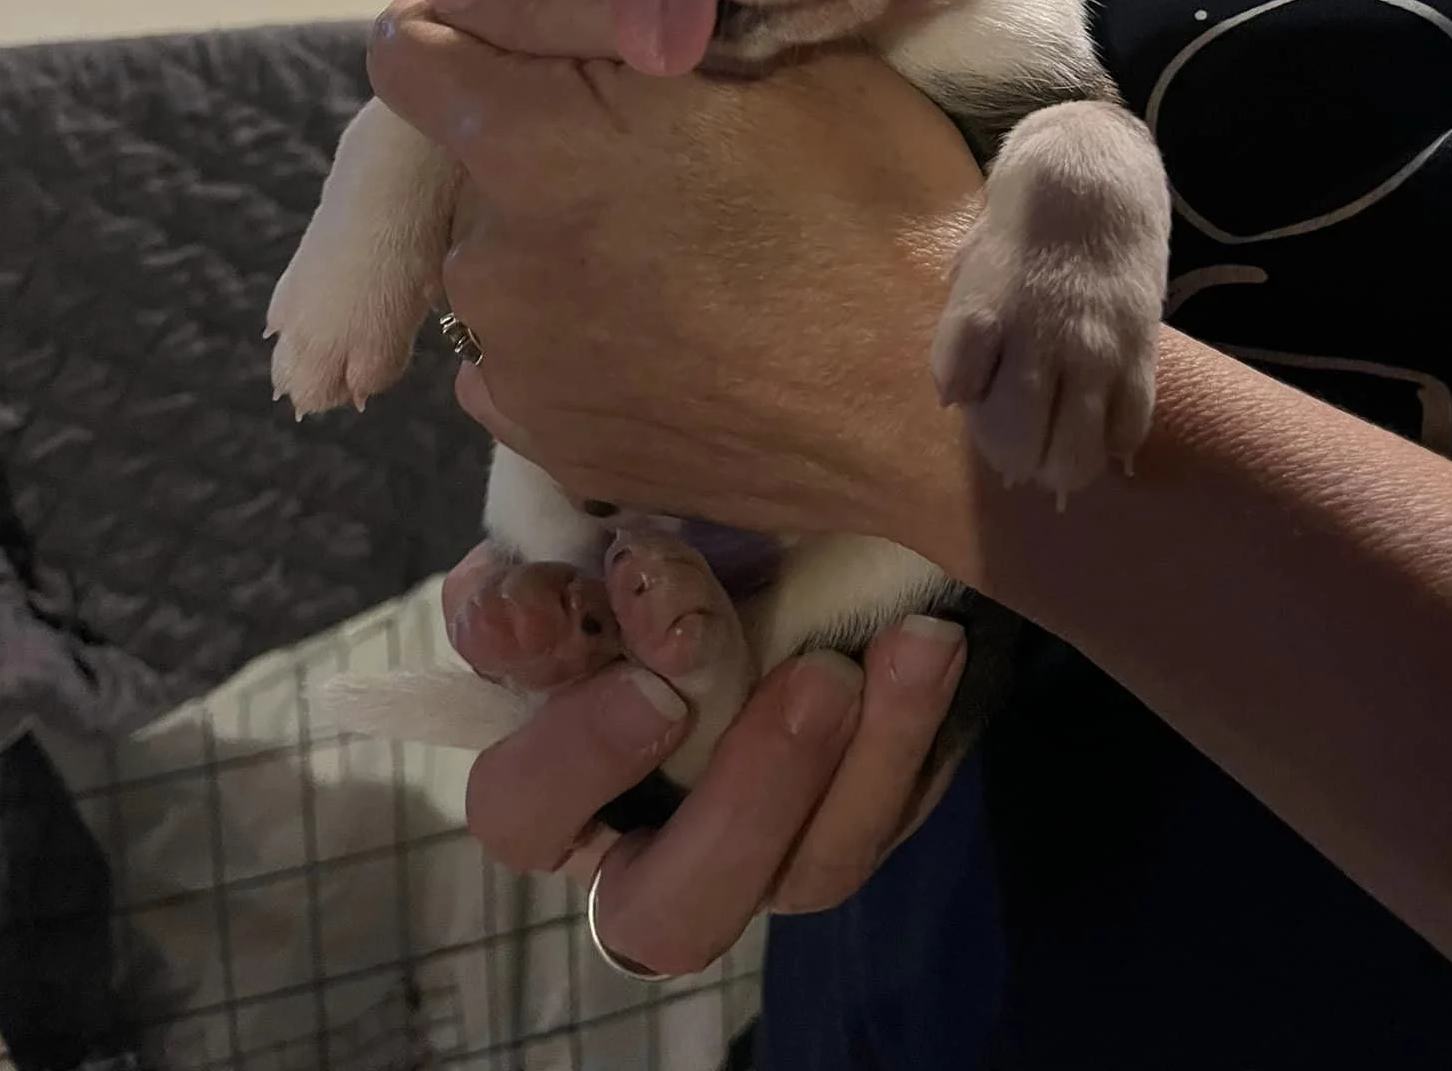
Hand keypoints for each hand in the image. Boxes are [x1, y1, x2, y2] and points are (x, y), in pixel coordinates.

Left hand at [368, 0, 987, 566]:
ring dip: (556, 250)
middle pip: (468, 166)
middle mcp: (490, 265)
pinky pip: (523, 364)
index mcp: (531, 148)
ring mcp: (515, 372)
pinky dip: (573, 340)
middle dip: (538, 146)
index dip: (463, 29)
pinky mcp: (553, 451)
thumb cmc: (875, 210)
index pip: (406, 55)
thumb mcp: (766, 64)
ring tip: (681, 264)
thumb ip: (578, 13)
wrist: (940, 417)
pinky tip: (670, 341)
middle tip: (666, 163)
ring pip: (499, 270)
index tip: (538, 41)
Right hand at [443, 543, 968, 973]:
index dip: (580, 757)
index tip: (654, 680)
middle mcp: (644, 856)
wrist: (744, 536)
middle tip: (812, 682)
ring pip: (805, 873)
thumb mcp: (563, 556)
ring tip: (909, 646)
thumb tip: (529, 611)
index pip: (522, 809)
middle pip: (671, 916)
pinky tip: (928, 643)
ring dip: (858, 761)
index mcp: (543, 787)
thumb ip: (531, 593)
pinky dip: (912, 734)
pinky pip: (883, 817)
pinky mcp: (842, 826)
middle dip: (746, 804)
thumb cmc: (619, 548)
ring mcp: (755, 858)